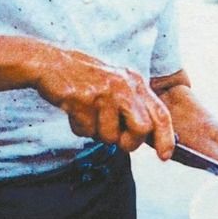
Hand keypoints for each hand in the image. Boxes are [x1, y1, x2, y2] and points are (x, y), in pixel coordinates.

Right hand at [34, 48, 173, 154]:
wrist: (52, 63)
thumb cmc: (86, 77)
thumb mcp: (118, 84)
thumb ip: (135, 106)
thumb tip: (147, 135)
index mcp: (136, 83)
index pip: (160, 113)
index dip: (165, 137)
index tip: (164, 155)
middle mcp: (124, 86)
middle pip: (142, 129)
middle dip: (129, 142)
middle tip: (116, 137)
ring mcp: (104, 93)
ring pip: (110, 136)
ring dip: (97, 133)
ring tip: (89, 114)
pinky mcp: (83, 100)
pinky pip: (86, 131)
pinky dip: (80, 128)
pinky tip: (76, 111)